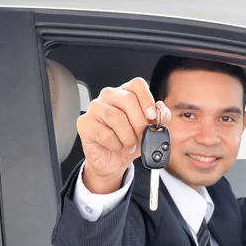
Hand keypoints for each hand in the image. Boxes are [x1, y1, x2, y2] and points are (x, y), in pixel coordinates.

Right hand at [77, 77, 171, 193]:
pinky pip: (105, 133)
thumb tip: (161, 108)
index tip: (152, 116)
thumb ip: (160, 118)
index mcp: (126, 93)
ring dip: (128, 136)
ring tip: (129, 144)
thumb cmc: (129, 142)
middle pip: (127, 99)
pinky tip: (117, 147)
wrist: (112, 161)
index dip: (147, 99)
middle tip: (142, 135)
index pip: (137, 84)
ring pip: (116, 117)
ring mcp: (95, 108)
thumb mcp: (149, 131)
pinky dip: (116, 145)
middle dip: (139, 122)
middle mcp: (109, 96)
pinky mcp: (85, 123)